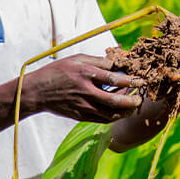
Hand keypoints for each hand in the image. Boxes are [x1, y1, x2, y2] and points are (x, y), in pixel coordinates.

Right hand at [24, 54, 143, 122]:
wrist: (38, 92)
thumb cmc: (58, 72)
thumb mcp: (77, 59)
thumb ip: (99, 60)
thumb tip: (119, 61)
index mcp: (86, 74)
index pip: (114, 79)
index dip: (131, 80)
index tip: (141, 80)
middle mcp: (86, 91)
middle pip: (115, 100)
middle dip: (132, 100)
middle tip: (140, 98)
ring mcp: (83, 106)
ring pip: (111, 114)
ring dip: (125, 111)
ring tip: (133, 105)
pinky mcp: (81, 116)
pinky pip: (103, 119)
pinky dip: (114, 116)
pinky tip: (120, 111)